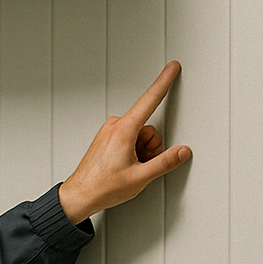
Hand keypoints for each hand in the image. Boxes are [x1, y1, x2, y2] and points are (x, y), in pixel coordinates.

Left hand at [58, 61, 190, 225]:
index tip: (172, 68)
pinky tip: (123, 166)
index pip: (150, 100)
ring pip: (140, 135)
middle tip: (139, 166)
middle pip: (149, 129)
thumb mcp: (140, 177)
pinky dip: (133, 152)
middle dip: (151, 148)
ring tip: (129, 168)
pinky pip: (129, 139)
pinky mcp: (107, 137)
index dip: (164, 82)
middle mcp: (115, 125)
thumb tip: (182, 151)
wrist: (79, 195)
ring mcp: (110, 131)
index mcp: (124, 130)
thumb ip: (165, 162)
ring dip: (142, 152)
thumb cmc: (103, 187)